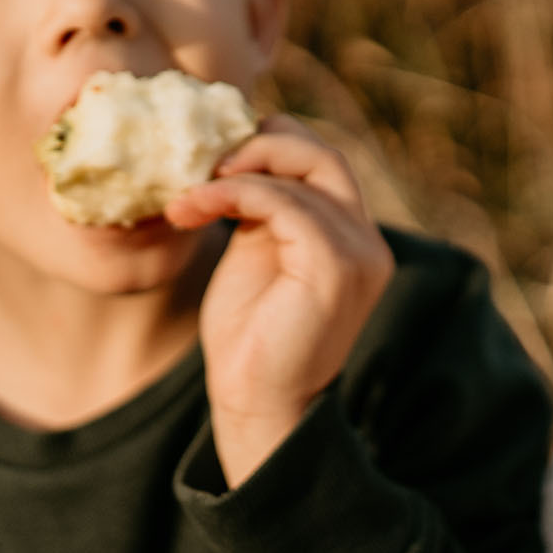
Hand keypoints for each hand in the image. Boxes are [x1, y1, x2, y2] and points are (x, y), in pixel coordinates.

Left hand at [165, 115, 393, 485]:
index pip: (323, 163)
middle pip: (324, 155)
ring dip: (234, 172)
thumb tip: (237, 157)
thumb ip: (263, 210)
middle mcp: (367, 241)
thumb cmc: (250, 340)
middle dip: (261, 145)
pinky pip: (285, 202)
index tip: (216, 158)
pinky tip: (193, 207)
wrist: (257, 406)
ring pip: (306, 171)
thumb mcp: (256, 254)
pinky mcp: (334, 266)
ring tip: (186, 195)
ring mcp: (358, 253)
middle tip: (204, 163)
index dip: (273, 145)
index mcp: (352, 239)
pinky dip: (233, 193)